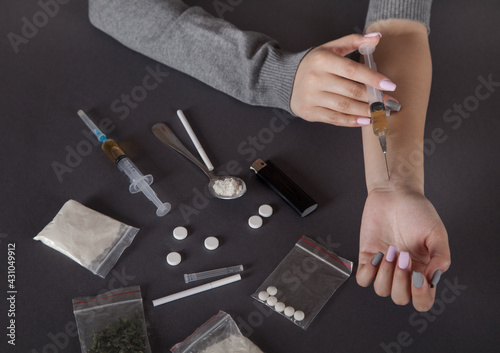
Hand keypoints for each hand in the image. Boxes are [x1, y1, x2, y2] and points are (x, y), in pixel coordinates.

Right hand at [290, 33, 399, 126]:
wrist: (285, 80)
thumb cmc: (314, 64)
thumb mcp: (330, 48)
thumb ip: (354, 41)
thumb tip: (377, 38)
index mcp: (322, 60)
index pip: (353, 70)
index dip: (373, 78)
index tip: (390, 85)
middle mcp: (315, 79)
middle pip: (351, 91)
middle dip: (373, 98)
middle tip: (389, 102)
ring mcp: (311, 97)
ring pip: (344, 107)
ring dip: (366, 111)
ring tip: (381, 112)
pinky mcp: (309, 111)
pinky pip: (334, 119)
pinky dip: (351, 121)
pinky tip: (365, 120)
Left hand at [356, 187, 450, 310]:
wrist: (395, 193)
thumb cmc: (417, 211)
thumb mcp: (436, 233)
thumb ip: (440, 257)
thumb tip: (433, 279)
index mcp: (423, 270)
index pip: (423, 301)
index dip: (420, 296)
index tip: (419, 276)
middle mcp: (403, 272)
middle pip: (400, 298)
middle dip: (401, 281)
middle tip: (403, 256)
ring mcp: (384, 266)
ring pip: (381, 290)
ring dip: (385, 274)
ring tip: (391, 251)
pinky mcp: (367, 257)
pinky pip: (363, 279)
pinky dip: (369, 271)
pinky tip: (377, 254)